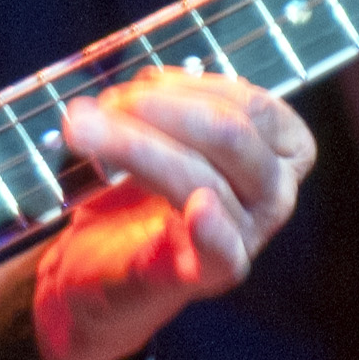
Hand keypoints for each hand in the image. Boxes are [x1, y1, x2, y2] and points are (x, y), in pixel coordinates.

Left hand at [31, 67, 315, 359]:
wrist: (91, 265)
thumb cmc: (134, 192)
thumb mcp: (157, 135)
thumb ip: (162, 104)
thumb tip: (141, 85)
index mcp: (276, 154)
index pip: (256, 108)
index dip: (194, 87)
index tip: (141, 83)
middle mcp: (273, 197)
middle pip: (231, 137)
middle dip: (160, 109)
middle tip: (104, 104)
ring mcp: (242, 239)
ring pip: (203, 179)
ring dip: (135, 145)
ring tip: (82, 128)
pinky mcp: (202, 275)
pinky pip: (221, 254)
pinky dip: (213, 231)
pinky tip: (200, 210)